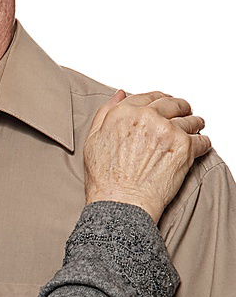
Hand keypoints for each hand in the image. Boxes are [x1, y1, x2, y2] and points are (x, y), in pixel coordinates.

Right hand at [84, 90, 211, 221]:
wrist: (121, 201)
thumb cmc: (105, 177)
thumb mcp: (93, 139)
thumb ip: (106, 113)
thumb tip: (120, 96)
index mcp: (124, 113)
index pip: (149, 96)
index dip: (159, 99)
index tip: (165, 103)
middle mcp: (147, 117)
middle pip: (173, 104)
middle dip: (180, 108)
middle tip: (184, 114)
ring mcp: (168, 131)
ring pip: (191, 120)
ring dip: (194, 125)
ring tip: (194, 131)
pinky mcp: (185, 147)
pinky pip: (203, 140)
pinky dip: (202, 144)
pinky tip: (197, 148)